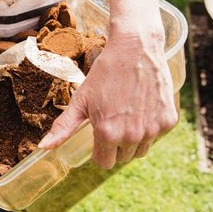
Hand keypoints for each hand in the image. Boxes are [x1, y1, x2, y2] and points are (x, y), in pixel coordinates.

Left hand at [37, 31, 177, 168]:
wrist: (135, 50)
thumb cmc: (104, 74)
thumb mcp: (80, 100)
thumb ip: (63, 127)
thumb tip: (43, 147)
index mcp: (108, 133)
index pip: (104, 162)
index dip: (99, 149)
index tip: (98, 133)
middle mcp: (132, 136)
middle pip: (122, 158)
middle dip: (115, 144)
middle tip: (112, 119)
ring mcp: (153, 129)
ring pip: (140, 150)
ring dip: (133, 139)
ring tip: (126, 114)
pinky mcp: (169, 121)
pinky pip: (157, 136)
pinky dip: (150, 127)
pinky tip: (141, 107)